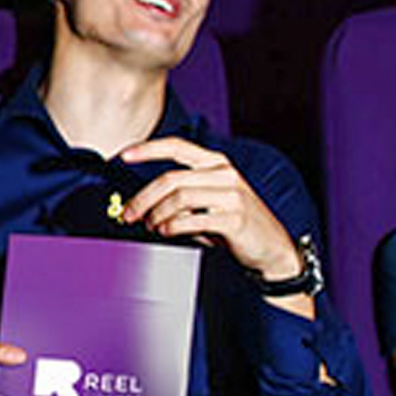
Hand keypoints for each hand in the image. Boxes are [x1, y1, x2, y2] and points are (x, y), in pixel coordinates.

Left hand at [118, 136, 299, 278]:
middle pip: (171, 179)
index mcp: (216, 163)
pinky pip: (192, 219)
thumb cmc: (233, 224)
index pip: (177, 146)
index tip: (123, 155)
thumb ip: (179, 199)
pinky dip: (172, 226)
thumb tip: (141, 205)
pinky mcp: (235, 218)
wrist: (272, 249)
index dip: (148, 149)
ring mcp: (232, 195)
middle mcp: (224, 174)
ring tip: (150, 226)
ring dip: (156, 214)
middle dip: (143, 197)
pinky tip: (166, 231)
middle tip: (128, 214)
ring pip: (179, 198)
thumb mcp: (207, 204)